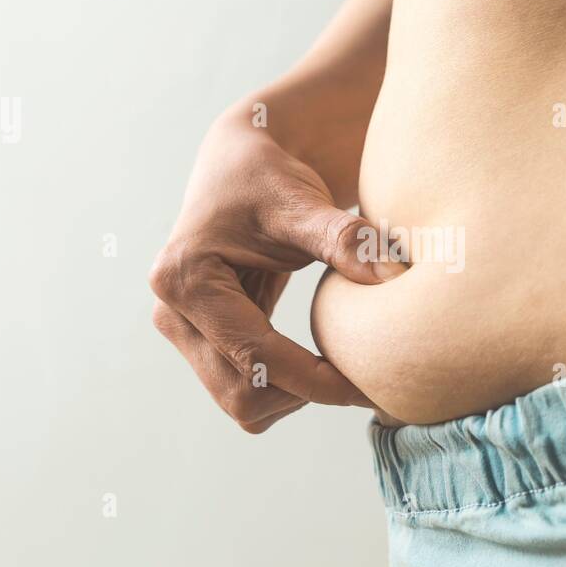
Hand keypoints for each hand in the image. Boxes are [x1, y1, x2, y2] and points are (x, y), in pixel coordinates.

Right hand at [149, 117, 403, 431]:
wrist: (244, 163)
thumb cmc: (270, 176)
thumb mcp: (304, 201)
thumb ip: (345, 239)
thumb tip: (393, 276)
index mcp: (186, 279)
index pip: (257, 359)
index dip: (318, 383)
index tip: (369, 388)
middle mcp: (172, 312)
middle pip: (243, 396)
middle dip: (304, 394)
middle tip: (358, 377)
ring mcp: (181, 330)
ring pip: (242, 403)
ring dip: (294, 395)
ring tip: (336, 362)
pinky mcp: (200, 339)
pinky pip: (244, 388)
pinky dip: (285, 386)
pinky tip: (315, 359)